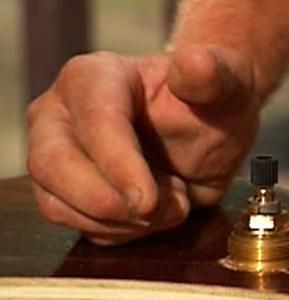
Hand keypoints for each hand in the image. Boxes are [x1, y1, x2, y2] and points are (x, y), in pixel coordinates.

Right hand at [26, 47, 258, 244]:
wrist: (213, 131)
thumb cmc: (214, 102)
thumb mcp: (225, 84)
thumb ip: (213, 74)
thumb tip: (196, 65)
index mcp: (94, 78)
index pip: (93, 122)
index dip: (118, 164)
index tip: (149, 199)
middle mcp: (62, 116)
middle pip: (51, 166)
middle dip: (106, 201)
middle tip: (157, 209)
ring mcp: (60, 159)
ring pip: (59, 207)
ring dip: (123, 222)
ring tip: (171, 201)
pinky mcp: (72, 196)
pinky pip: (84, 230)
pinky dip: (126, 234)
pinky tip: (157, 213)